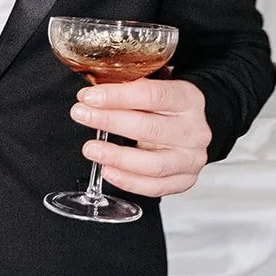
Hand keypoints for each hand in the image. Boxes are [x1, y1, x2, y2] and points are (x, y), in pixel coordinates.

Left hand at [69, 77, 210, 196]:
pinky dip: (129, 181)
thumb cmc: (165, 108)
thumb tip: (90, 94)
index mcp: (188, 99)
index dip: (118, 96)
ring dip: (117, 157)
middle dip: (110, 121)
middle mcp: (194, 130)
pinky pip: (155, 186)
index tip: (89, 96)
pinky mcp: (185, 180)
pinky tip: (108, 170)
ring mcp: (191, 158)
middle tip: (82, 115)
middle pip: (150, 128)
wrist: (189, 128)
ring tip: (91, 149)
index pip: (153, 95)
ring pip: (154, 164)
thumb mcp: (154, 88)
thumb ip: (128, 89)